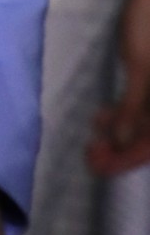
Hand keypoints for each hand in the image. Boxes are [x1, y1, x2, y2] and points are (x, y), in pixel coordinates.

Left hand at [88, 0, 149, 176]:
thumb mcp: (140, 68)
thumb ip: (132, 108)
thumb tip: (120, 143)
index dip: (127, 160)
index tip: (97, 166)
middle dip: (122, 149)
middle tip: (89, 154)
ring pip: (149, 123)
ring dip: (122, 132)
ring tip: (93, 135)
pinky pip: (147, 105)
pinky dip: (127, 113)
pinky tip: (103, 116)